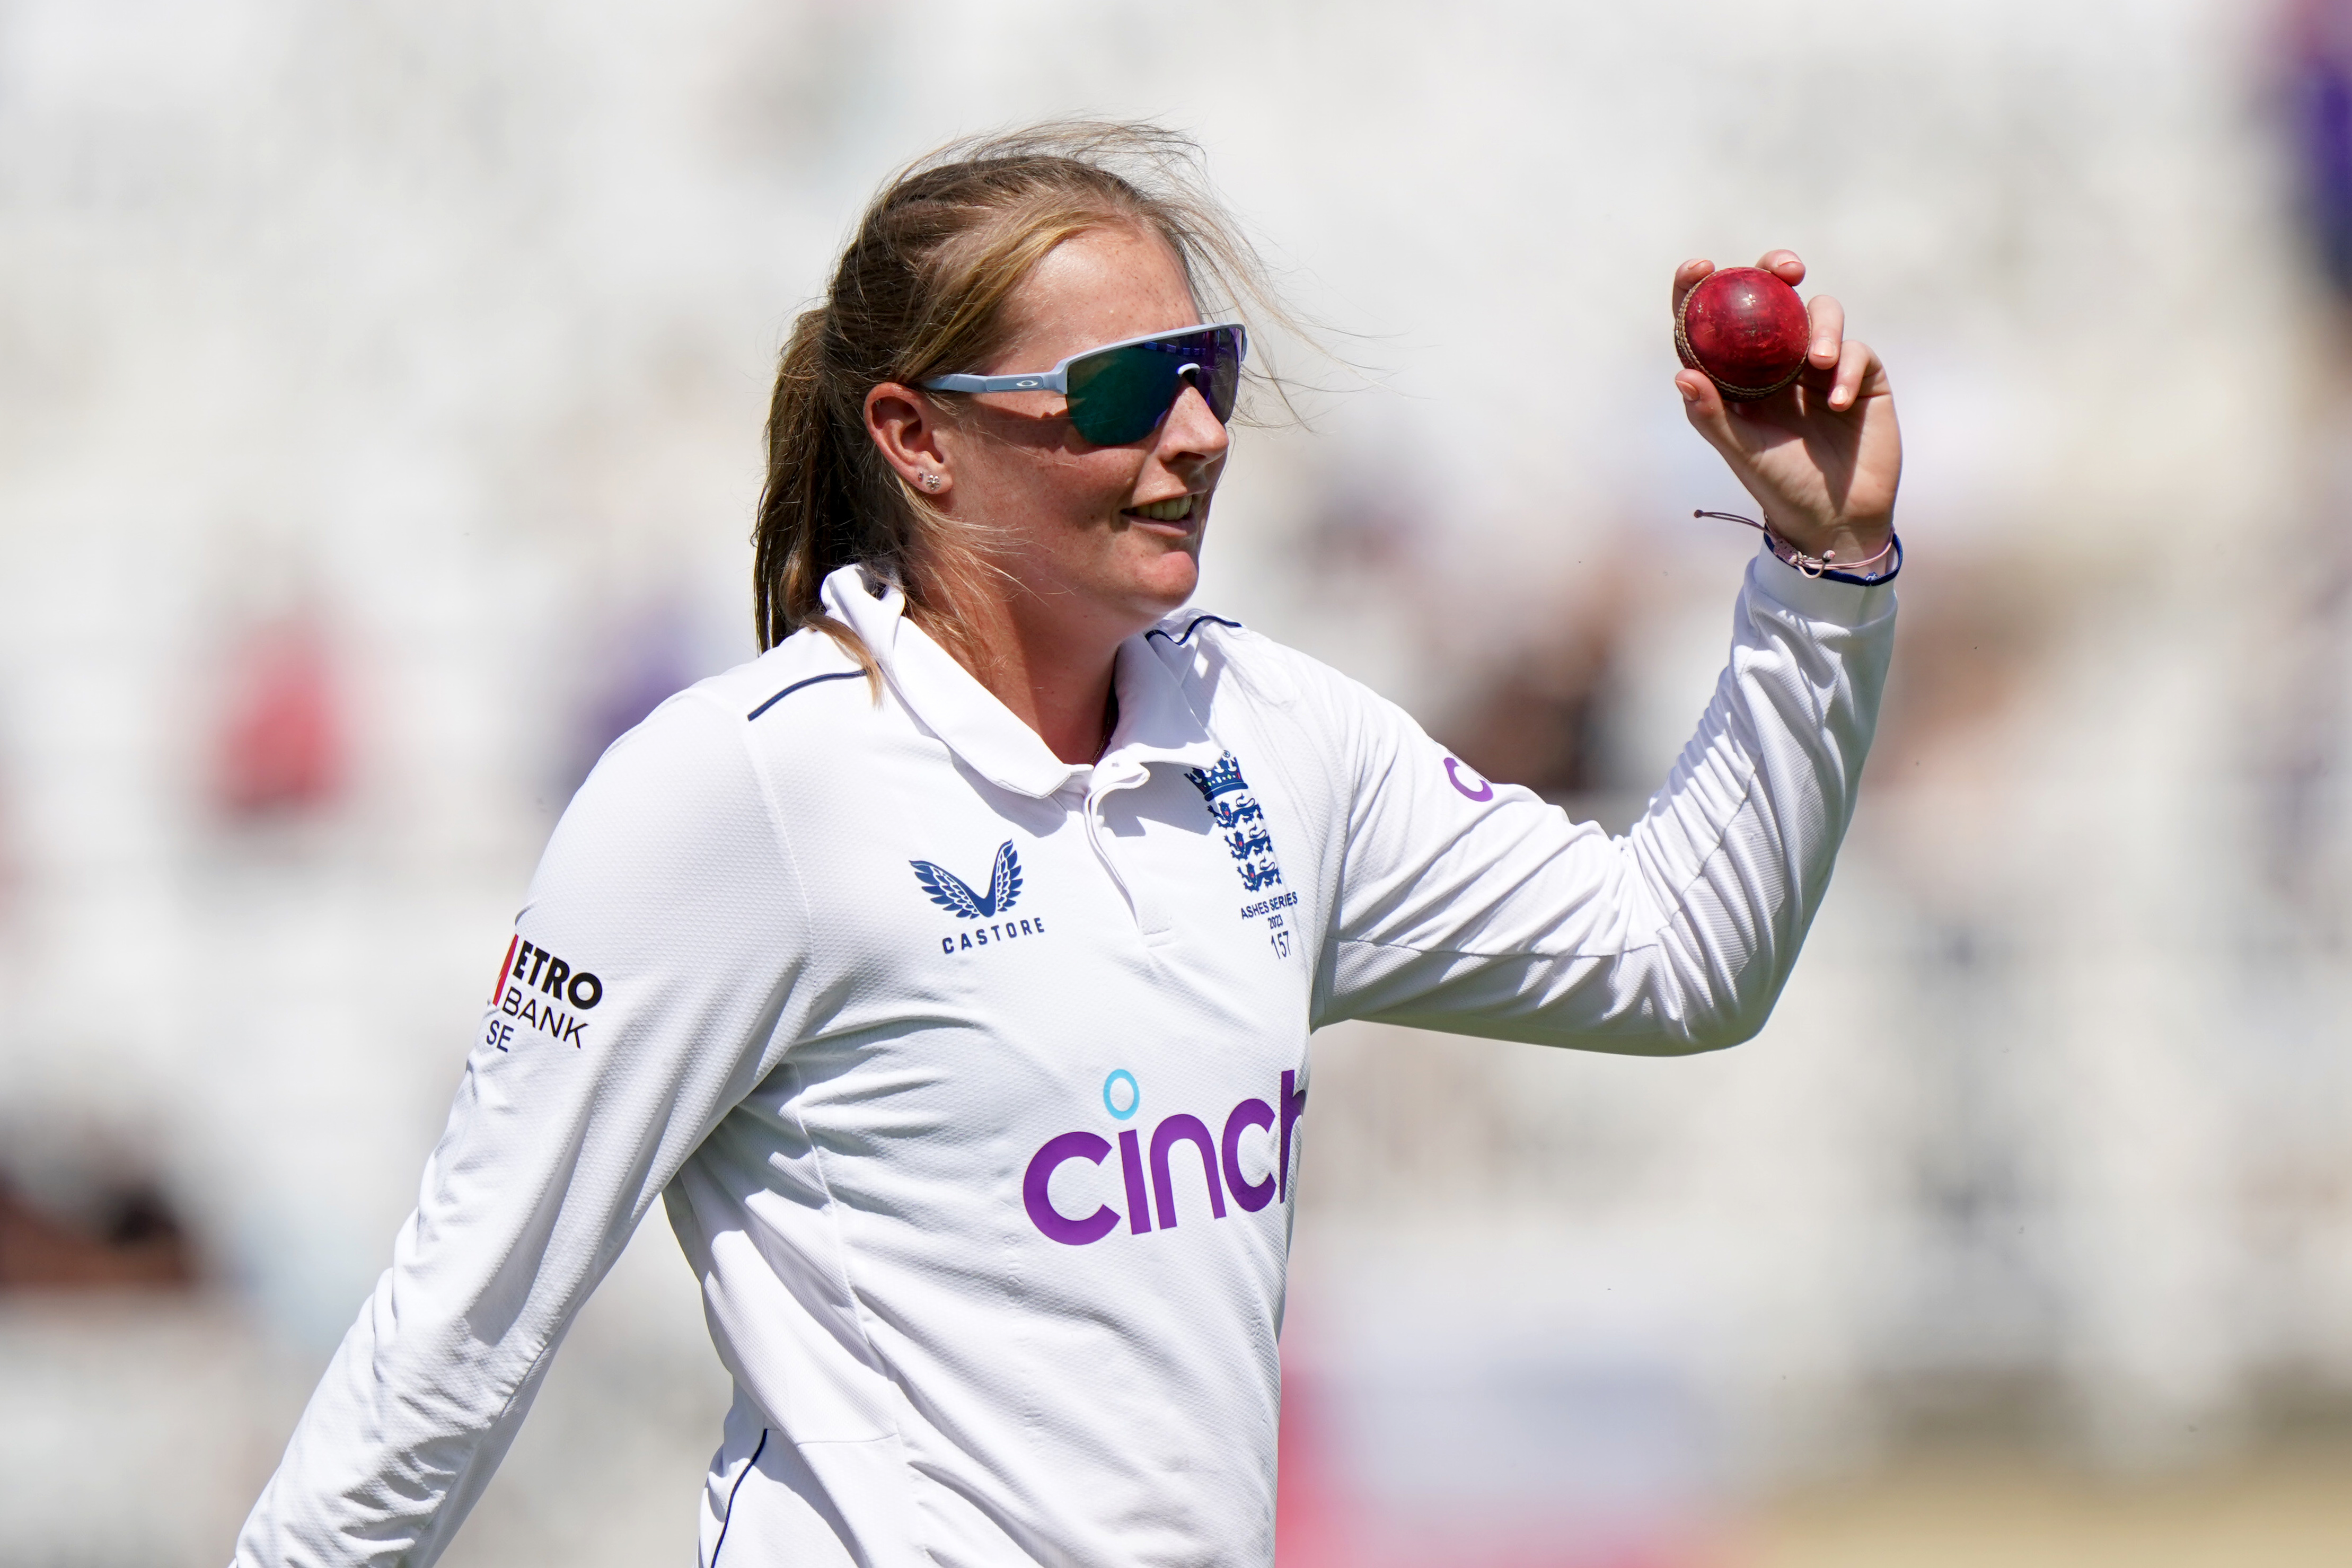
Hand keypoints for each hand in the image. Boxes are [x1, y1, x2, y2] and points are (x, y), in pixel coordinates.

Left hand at [1673, 251, 1899, 565]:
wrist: (1834, 518)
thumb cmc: (1778, 485)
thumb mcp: (1740, 451)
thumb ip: (1710, 414)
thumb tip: (1683, 373)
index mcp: (1738, 373)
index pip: (1715, 320)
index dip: (1701, 288)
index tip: (1700, 267)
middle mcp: (1778, 360)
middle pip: (1774, 296)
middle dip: (1776, 271)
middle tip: (1785, 270)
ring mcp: (1821, 364)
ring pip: (1822, 312)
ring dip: (1822, 327)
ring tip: (1817, 361)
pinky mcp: (1861, 376)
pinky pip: (1857, 352)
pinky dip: (1846, 369)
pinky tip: (1834, 402)